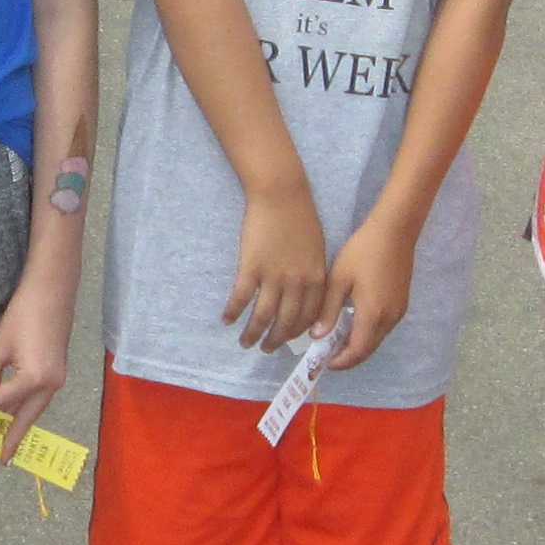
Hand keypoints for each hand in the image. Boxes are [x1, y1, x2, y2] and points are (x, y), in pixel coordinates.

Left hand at [0, 269, 73, 448]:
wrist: (52, 291)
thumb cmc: (25, 313)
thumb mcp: (0, 346)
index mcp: (35, 378)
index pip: (1, 401)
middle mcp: (51, 384)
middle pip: (27, 417)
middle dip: (14, 437)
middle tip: (2, 457)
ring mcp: (58, 379)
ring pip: (34, 408)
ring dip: (19, 421)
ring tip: (4, 437)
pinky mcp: (57, 371)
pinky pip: (39, 396)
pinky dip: (25, 405)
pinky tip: (11, 409)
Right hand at [225, 182, 330, 351]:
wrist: (282, 195)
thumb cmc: (301, 218)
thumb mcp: (317, 251)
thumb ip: (313, 276)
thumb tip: (305, 297)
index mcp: (316, 279)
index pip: (309, 318)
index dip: (297, 333)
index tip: (289, 340)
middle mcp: (296, 284)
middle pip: (286, 323)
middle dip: (275, 341)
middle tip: (266, 349)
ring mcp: (273, 277)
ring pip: (263, 317)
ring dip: (253, 334)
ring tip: (246, 342)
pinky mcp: (251, 268)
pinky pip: (241, 299)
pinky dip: (233, 312)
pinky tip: (227, 319)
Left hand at [319, 219, 419, 367]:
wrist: (395, 231)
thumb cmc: (363, 251)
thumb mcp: (338, 279)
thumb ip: (328, 310)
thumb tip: (317, 336)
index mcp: (372, 314)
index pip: (357, 351)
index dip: (341, 361)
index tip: (325, 362)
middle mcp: (389, 319)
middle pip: (368, 349)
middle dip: (349, 356)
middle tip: (328, 354)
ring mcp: (398, 311)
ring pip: (377, 339)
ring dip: (358, 345)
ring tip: (337, 339)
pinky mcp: (401, 303)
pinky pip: (383, 327)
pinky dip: (368, 333)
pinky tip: (353, 323)